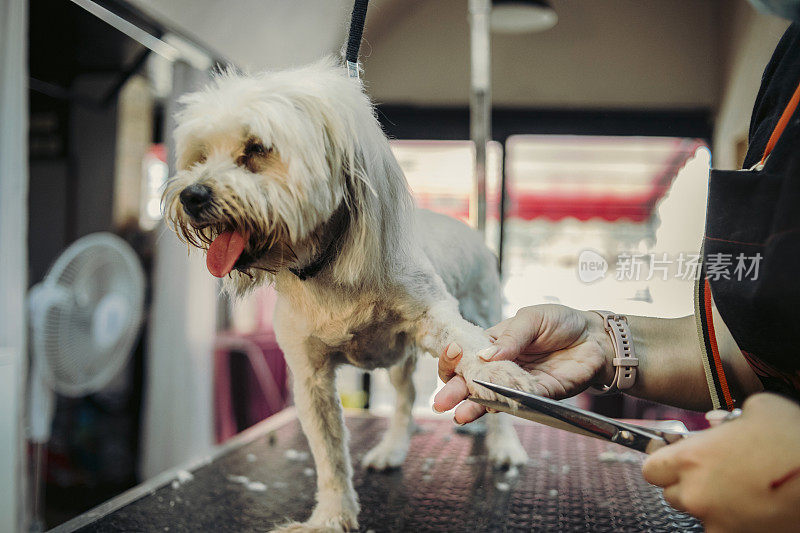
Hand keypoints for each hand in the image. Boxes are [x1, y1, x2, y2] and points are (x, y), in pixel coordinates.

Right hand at [433, 304, 613, 422]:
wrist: (596, 338)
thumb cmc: (561, 322)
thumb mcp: (532, 318)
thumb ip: (511, 336)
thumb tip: (486, 354)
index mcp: (493, 343)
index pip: (465, 353)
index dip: (453, 356)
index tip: (453, 352)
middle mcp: (501, 367)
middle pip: (471, 381)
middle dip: (453, 390)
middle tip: (441, 401)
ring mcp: (517, 385)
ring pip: (490, 399)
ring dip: (473, 407)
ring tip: (458, 416)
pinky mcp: (538, 397)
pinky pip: (519, 403)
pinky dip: (505, 406)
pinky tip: (492, 409)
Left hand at [642, 393, 799, 532]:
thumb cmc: (795, 441)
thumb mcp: (759, 409)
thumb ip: (726, 417)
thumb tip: (717, 422)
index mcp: (691, 459)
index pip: (651, 468)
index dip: (664, 461)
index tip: (676, 457)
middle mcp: (697, 494)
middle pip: (672, 493)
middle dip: (688, 482)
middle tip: (715, 471)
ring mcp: (718, 522)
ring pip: (698, 513)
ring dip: (711, 502)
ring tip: (741, 487)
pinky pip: (724, 528)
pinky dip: (733, 519)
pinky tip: (755, 504)